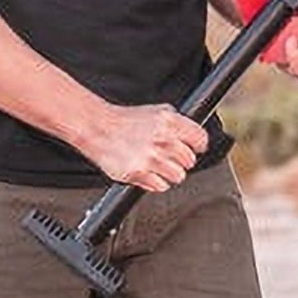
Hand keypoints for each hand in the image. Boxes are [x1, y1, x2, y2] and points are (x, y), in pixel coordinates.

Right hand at [83, 103, 209, 191]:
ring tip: (159, 166)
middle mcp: (162, 140)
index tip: (196, 148)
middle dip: (182, 160)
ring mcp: (150, 158)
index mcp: (169, 122)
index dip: (199, 145)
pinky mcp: (137, 173)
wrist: (98, 128)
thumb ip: (177, 122)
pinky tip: (149, 172)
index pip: (200, 139)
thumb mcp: (156, 111)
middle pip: (190, 160)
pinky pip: (161, 186)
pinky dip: (157, 182)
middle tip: (171, 157)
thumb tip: (194, 134)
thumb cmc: (124, 120)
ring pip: (178, 176)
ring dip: (171, 173)